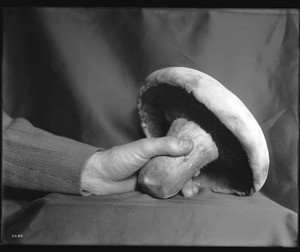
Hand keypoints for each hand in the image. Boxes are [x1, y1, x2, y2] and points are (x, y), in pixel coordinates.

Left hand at [81, 136, 199, 197]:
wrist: (100, 177)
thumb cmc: (120, 158)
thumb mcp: (143, 148)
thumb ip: (164, 145)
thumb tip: (189, 145)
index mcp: (157, 148)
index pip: (178, 149)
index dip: (190, 155)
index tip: (200, 163)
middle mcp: (157, 160)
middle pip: (178, 166)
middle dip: (190, 173)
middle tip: (196, 181)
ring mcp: (153, 174)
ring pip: (174, 178)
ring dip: (184, 184)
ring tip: (189, 192)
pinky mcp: (149, 186)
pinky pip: (165, 189)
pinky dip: (174, 192)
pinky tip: (180, 195)